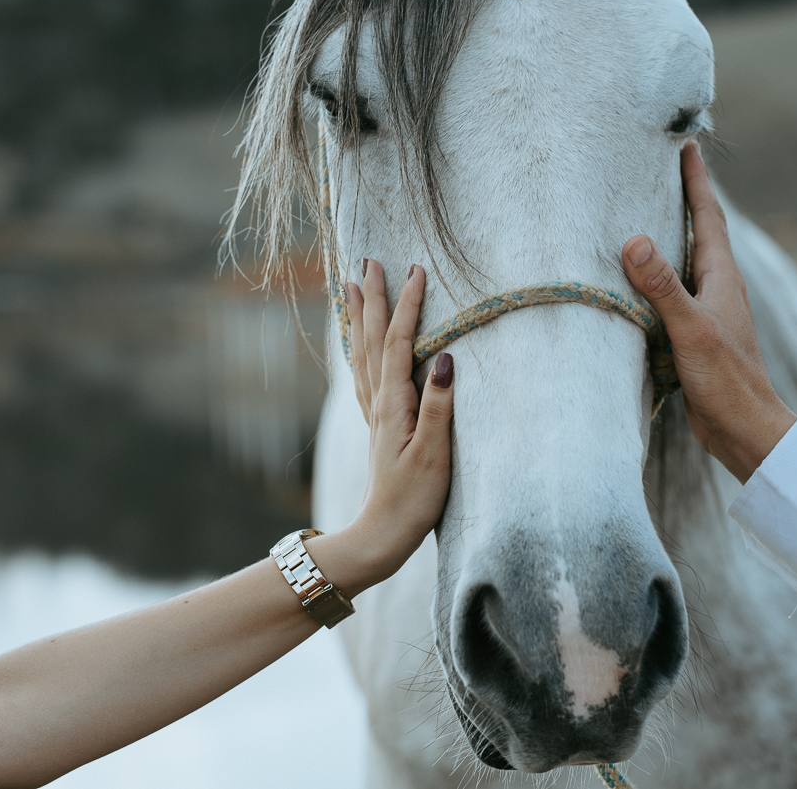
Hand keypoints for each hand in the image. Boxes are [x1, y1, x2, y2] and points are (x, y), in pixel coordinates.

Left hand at [308, 259, 454, 595]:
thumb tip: (444, 356)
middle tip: (367, 261)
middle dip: (371, 299)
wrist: (383, 534)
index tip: (414, 269)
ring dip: (358, 318)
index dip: (407, 305)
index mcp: (393, 405)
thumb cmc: (414, 498)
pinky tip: (358, 343)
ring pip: (361, 354)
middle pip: (370, 340)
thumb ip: (438, 405)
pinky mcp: (379, 426)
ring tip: (352, 287)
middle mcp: (378, 403)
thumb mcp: (433, 454)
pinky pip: (363, 374)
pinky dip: (359, 348)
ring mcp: (375, 414)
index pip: (397, 343)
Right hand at [621, 142, 796, 482]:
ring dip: (667, 238)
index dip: (696, 181)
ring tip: (642, 215)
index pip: (707, 216)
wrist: (744, 429)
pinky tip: (636, 282)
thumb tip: (634, 240)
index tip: (685, 145)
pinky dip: (656, 278)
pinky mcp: (694, 335)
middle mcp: (717, 288)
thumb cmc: (726, 380)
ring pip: (684, 262)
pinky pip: (672, 293)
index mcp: (721, 278)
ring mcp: (707, 311)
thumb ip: (663, 287)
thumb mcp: (691, 329)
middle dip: (682, 199)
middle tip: (658, 169)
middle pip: (697, 231)